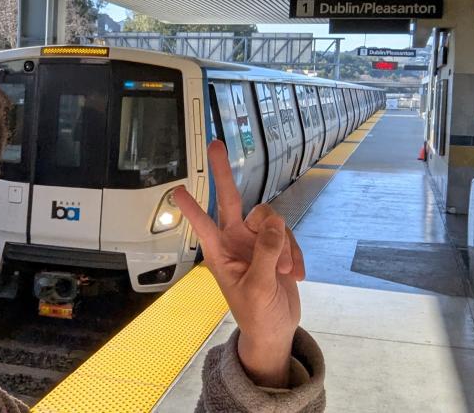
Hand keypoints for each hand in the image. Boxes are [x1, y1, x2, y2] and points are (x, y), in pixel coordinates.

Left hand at [173, 140, 305, 387]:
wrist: (277, 329)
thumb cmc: (258, 314)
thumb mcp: (259, 288)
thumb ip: (266, 254)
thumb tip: (275, 222)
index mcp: (220, 253)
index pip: (203, 225)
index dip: (191, 208)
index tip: (176, 190)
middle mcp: (235, 240)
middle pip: (230, 199)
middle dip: (224, 172)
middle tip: (216, 144)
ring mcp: (256, 240)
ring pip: (271, 219)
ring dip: (284, 245)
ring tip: (286, 272)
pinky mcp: (277, 244)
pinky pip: (288, 234)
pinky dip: (295, 253)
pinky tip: (296, 274)